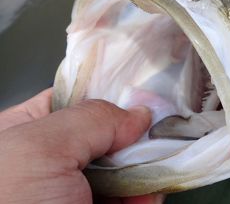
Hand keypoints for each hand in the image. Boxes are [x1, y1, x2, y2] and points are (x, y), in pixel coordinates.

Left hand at [0, 88, 162, 203]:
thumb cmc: (7, 203)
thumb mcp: (41, 149)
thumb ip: (92, 119)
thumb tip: (138, 114)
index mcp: (27, 131)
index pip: (77, 99)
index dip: (112, 95)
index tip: (144, 97)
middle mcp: (53, 160)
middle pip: (110, 135)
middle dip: (136, 139)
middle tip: (156, 141)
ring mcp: (76, 192)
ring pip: (125, 169)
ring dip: (146, 171)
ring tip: (153, 176)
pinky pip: (131, 199)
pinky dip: (145, 198)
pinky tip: (147, 198)